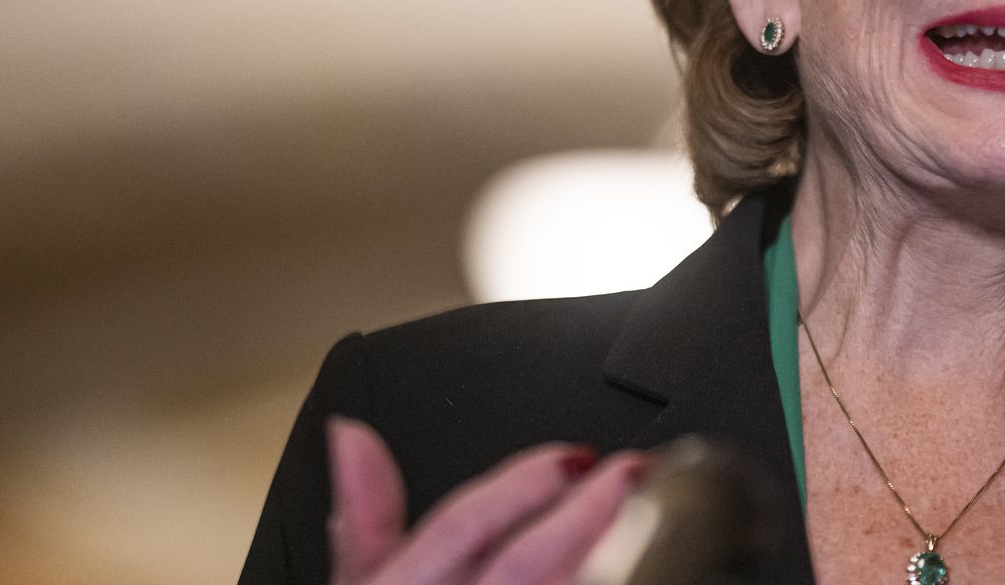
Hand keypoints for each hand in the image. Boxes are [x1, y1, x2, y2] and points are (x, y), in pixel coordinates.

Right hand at [326, 416, 651, 584]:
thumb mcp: (360, 584)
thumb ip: (365, 513)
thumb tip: (352, 434)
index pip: (460, 526)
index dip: (520, 486)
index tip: (573, 456)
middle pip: (521, 561)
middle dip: (581, 509)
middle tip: (630, 471)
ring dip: (606, 550)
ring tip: (652, 513)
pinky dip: (611, 581)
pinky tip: (645, 566)